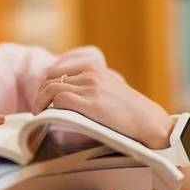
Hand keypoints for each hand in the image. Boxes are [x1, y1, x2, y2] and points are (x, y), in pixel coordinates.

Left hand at [33, 63, 173, 149]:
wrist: (151, 122)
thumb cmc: (130, 111)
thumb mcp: (107, 88)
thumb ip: (88, 86)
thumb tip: (62, 97)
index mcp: (93, 68)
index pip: (56, 71)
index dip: (44, 87)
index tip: (43, 100)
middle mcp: (90, 74)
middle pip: (50, 79)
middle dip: (40, 95)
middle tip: (38, 110)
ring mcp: (91, 88)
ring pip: (52, 89)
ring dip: (41, 103)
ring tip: (40, 116)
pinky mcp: (92, 105)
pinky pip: (60, 101)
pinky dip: (50, 109)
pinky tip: (49, 118)